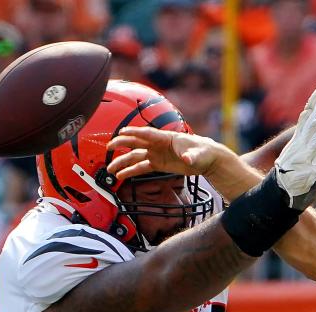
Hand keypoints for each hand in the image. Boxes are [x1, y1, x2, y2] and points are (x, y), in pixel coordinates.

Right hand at [106, 128, 225, 180]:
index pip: (147, 133)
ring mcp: (156, 154)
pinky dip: (131, 171)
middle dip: (122, 143)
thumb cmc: (203, 152)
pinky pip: (141, 167)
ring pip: (135, 156)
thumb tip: (188, 159)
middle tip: (109, 146)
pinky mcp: (158, 164)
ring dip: (122, 162)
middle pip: (136, 142)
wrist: (206, 159)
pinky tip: (121, 175)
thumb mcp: (197, 154)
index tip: (122, 132)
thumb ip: (191, 156)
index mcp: (166, 138)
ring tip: (110, 169)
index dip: (134, 132)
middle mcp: (158, 145)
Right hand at [276, 86, 315, 209]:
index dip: (315, 101)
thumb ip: (304, 130)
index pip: (307, 115)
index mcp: (299, 138)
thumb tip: (309, 113)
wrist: (281, 186)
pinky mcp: (315, 172)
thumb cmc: (289, 165)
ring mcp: (310, 158)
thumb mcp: (293, 145)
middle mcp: (305, 145)